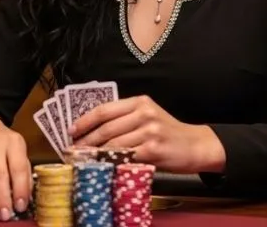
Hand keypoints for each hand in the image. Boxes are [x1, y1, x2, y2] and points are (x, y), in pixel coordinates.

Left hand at [69, 95, 225, 173]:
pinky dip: (112, 162)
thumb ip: (125, 119)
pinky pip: (125, 157)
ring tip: (85, 160)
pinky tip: (104, 166)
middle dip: (86, 141)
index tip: (71, 131)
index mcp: (140, 102)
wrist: (195, 145)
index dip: (85, 121)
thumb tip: (92, 131)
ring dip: (96, 154)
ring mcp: (149, 131)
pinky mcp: (153, 149)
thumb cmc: (168, 132)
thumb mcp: (148, 116)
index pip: (105, 109)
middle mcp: (144, 113)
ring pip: (113, 144)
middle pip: (106, 128)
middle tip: (74, 151)